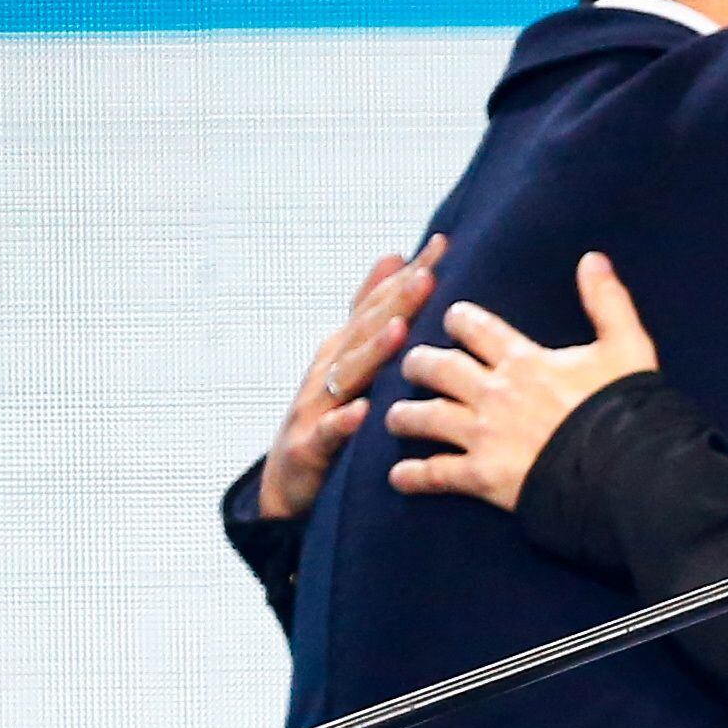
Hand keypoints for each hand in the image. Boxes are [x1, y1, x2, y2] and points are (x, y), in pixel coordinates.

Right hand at [258, 233, 446, 519]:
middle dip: (397, 301)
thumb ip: (371, 309)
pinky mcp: (308, 445)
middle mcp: (329, 368)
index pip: (380, 303)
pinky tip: (361, 412)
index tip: (443, 244)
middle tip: (429, 275)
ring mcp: (316, 405)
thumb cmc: (328, 415)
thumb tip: (396, 255)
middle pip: (366, 329)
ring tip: (400, 330)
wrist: (285, 483)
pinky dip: (343, 422)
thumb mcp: (351, 359)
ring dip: (373, 351)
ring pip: (348, 374)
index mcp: (344, 347)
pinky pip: (328, 433)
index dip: (409, 275)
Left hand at [386, 252, 658, 510]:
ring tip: (393, 416)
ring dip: (405, 416)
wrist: (622, 468)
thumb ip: (607, 302)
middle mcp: (494, 393)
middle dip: (419, 363)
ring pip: (427, 417)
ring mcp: (484, 435)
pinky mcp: (482, 475)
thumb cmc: (625, 409)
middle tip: (411, 364)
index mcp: (523, 360)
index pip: (477, 328)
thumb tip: (593, 258)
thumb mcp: (626, 346)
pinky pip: (437, 473)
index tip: (450, 318)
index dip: (459, 319)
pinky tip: (397, 476)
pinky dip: (414, 475)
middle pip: (440, 368)